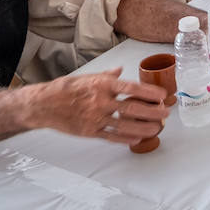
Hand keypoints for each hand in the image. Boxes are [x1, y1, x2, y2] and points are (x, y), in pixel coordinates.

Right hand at [34, 67, 167, 145]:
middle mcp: (101, 101)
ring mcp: (95, 118)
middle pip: (132, 108)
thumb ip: (107, 76)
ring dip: (144, 127)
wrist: (44, 105)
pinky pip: (111, 136)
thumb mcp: (88, 77)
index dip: (149, 92)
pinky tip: (137, 139)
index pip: (131, 88)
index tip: (162, 95)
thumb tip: (121, 70)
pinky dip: (125, 138)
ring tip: (157, 128)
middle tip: (165, 113)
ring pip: (125, 125)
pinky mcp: (89, 131)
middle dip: (152, 112)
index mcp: (102, 85)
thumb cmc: (66, 89)